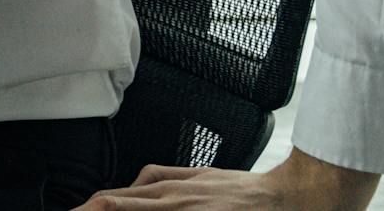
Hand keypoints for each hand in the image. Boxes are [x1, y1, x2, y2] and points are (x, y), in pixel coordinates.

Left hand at [73, 150, 379, 209]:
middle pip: (121, 205)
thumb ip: (167, 177)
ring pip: (141, 209)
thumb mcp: (201, 176)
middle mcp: (175, 201)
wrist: (289, 197)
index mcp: (171, 189)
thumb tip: (140, 178)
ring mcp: (189, 210)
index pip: (120, 197)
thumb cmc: (246, 192)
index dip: (94, 206)